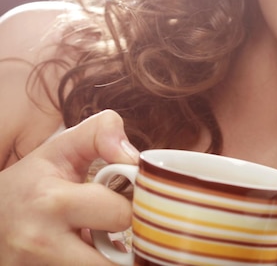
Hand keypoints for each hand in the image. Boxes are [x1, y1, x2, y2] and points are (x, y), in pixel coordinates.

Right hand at [0, 110, 139, 264]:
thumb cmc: (33, 180)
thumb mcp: (63, 147)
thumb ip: (101, 132)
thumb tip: (134, 159)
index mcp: (52, 202)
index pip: (122, 214)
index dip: (135, 205)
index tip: (128, 198)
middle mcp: (40, 243)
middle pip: (114, 261)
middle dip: (124, 241)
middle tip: (117, 225)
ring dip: (109, 261)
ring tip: (102, 241)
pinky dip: (93, 265)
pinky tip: (85, 253)